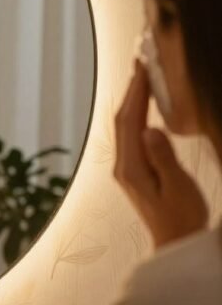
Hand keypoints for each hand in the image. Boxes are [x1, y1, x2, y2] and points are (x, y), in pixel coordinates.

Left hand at [114, 60, 207, 246]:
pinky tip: (146, 106)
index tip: (144, 65)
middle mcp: (123, 167)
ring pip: (125, 126)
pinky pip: (131, 135)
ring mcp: (127, 170)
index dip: (136, 90)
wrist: (176, 244)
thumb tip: (150, 129)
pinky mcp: (134, 172)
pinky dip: (137, 114)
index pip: (130, 120)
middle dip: (131, 89)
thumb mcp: (177, 188)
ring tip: (142, 74)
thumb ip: (163, 158)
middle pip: (123, 119)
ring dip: (132, 99)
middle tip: (142, 59)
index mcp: (131, 168)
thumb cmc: (181, 220)